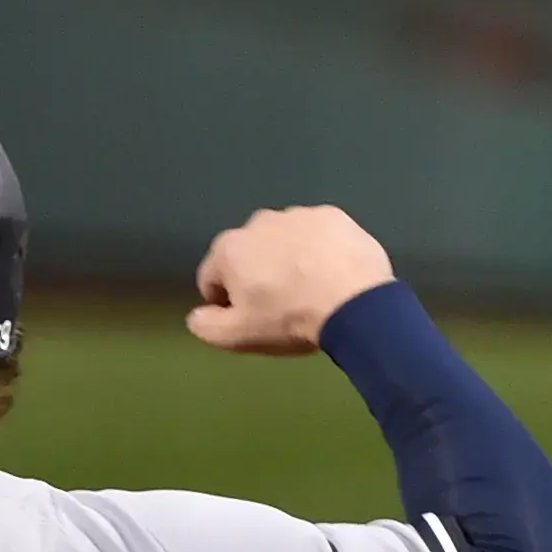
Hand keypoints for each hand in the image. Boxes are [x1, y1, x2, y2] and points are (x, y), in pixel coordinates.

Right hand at [186, 206, 395, 356]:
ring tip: (307, 288)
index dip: (223, 301)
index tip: (244, 317)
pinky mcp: (334, 216)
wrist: (354, 303)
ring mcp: (299, 215)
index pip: (211, 277)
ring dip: (286, 259)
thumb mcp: (236, 336)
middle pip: (248, 254)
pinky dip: (317, 250)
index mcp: (229, 249)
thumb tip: (197, 315)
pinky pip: (316, 235)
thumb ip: (204, 325)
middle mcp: (259, 222)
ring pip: (282, 241)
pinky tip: (330, 272)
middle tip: (277, 303)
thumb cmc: (288, 319)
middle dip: (255, 274)